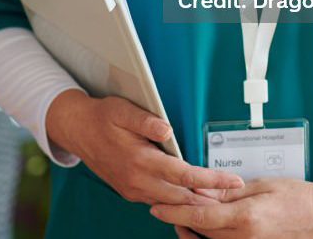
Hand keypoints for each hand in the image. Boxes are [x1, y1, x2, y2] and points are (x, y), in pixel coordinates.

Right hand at [45, 90, 244, 206]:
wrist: (77, 131)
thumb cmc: (102, 117)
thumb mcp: (122, 110)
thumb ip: (146, 120)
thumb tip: (167, 129)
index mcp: (139, 161)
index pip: (184, 176)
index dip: (211, 179)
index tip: (232, 180)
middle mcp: (137, 181)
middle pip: (182, 197)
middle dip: (210, 197)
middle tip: (234, 192)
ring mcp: (133, 190)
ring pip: (171, 203)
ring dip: (195, 202)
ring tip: (220, 195)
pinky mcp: (131, 191)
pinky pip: (159, 201)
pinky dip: (178, 201)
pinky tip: (192, 196)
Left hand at [148, 177, 312, 238]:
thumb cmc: (299, 198)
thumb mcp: (262, 186)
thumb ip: (230, 191)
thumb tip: (203, 189)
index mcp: (245, 218)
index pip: (200, 215)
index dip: (175, 211)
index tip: (157, 206)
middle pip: (200, 230)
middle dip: (179, 218)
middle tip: (164, 203)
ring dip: (192, 229)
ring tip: (179, 215)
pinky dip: (209, 237)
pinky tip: (202, 227)